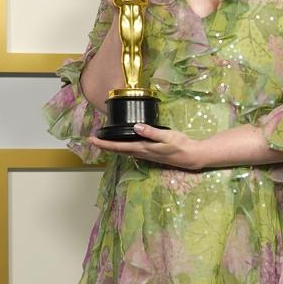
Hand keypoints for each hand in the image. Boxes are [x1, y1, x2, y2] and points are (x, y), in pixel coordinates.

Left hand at [87, 124, 205, 169]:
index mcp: (143, 148)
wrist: (191, 156)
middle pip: (118, 151)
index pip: (119, 147)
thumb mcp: (167, 136)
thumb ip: (151, 132)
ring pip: (124, 151)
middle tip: (91, 140)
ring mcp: (146, 155)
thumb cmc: (181, 145)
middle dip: (104, 146)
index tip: (92, 140)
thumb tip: (136, 127)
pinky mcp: (150, 153)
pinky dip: (122, 147)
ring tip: (102, 141)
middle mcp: (142, 153)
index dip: (104, 144)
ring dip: (112, 147)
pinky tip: (121, 144)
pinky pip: (131, 151)